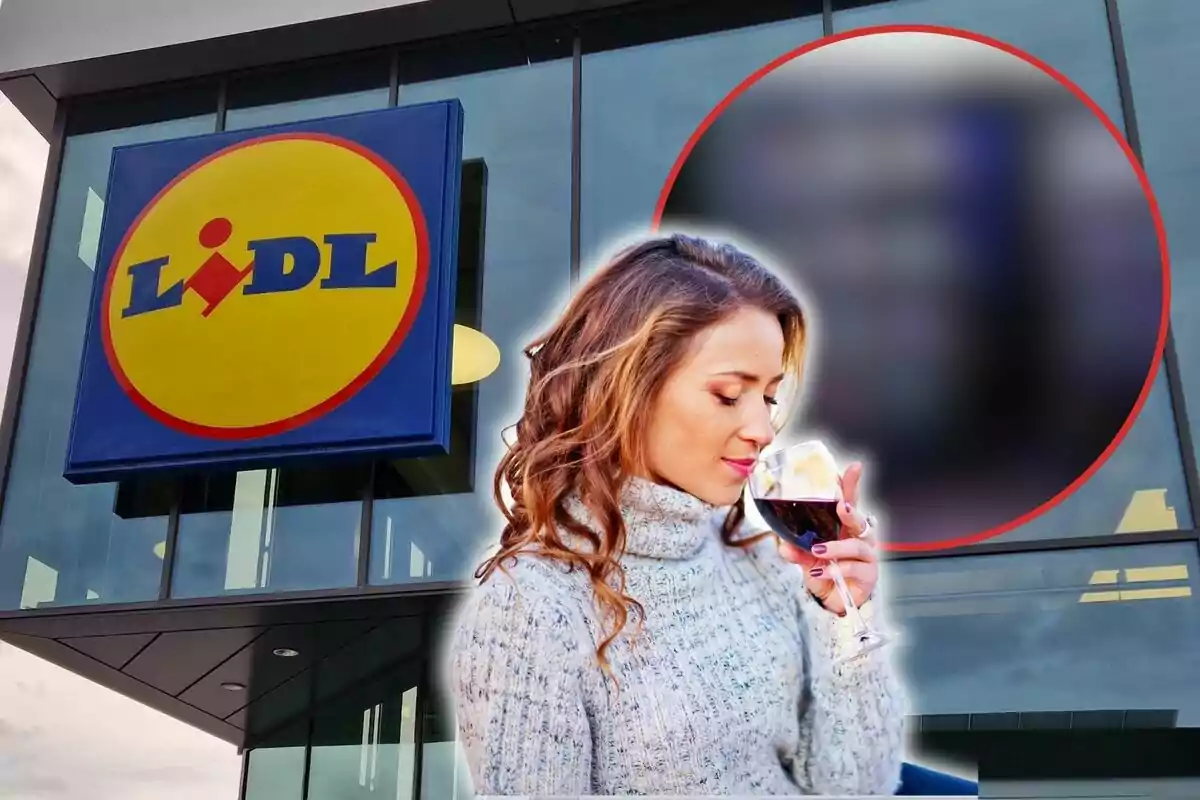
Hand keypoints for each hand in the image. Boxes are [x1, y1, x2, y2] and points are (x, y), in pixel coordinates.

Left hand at [776, 461, 878, 615]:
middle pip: (859, 519)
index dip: (852, 485)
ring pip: (857, 545)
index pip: (849, 502)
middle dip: (850, 512)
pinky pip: (855, 569)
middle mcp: (858, 538)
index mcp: (843, 528)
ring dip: (836, 547)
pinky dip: (837, 569)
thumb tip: (783, 545)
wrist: (834, 602)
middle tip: (840, 507)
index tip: (855, 467)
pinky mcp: (868, 574)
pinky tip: (822, 571)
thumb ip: (796, 551)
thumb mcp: (805, 559)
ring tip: (818, 551)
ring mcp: (866, 556)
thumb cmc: (824, 571)